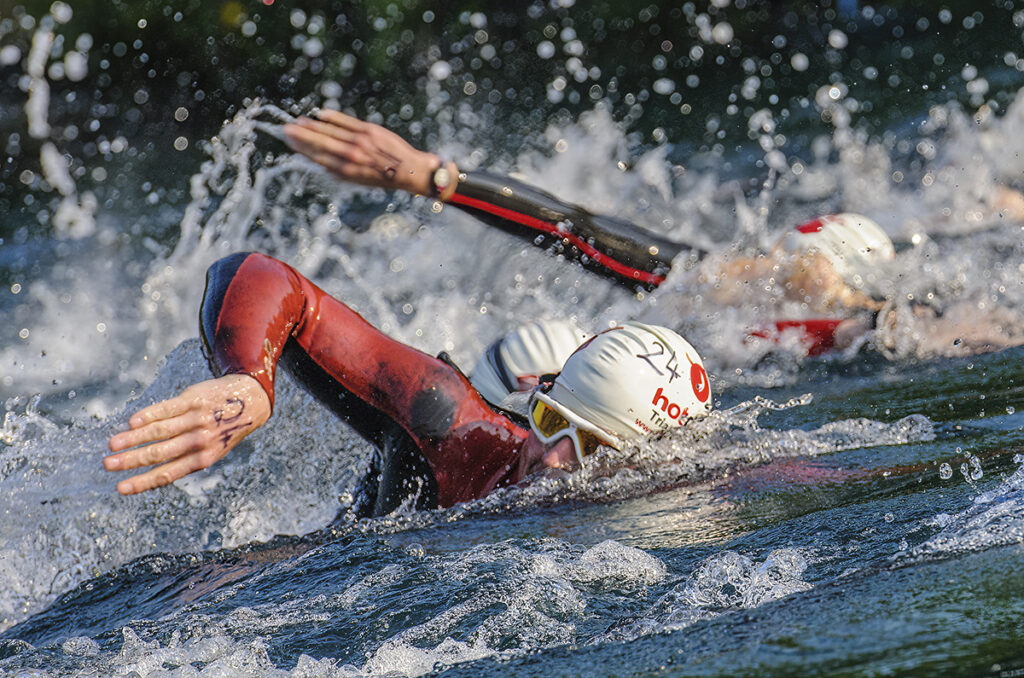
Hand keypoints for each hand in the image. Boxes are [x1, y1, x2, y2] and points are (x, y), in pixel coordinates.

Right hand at [105, 374, 270, 494]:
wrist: (250, 401)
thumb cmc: (224, 430)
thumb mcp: (211, 450)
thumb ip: (185, 458)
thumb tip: (148, 468)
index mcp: (202, 459)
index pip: (167, 474)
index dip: (142, 483)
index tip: (120, 489)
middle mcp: (198, 440)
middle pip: (159, 453)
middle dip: (130, 461)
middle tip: (107, 465)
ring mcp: (196, 419)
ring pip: (159, 431)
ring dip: (133, 438)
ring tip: (111, 444)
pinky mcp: (193, 400)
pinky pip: (167, 408)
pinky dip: (148, 415)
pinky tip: (131, 422)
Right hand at [283, 109, 445, 195]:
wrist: (408, 170)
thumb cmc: (381, 176)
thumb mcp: (357, 179)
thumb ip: (339, 169)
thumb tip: (319, 159)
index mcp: (346, 171)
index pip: (318, 158)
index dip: (302, 149)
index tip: (291, 142)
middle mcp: (351, 156)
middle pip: (320, 143)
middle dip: (301, 136)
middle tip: (286, 129)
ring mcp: (359, 142)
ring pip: (330, 131)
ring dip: (313, 125)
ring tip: (299, 122)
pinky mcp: (369, 130)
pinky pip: (346, 121)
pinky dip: (332, 117)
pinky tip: (321, 114)